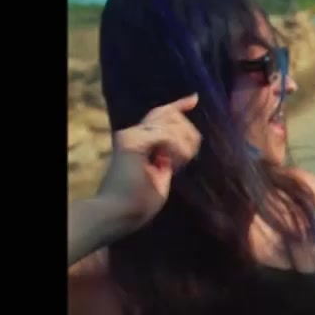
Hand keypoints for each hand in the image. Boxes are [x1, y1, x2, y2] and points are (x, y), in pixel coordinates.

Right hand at [95, 93, 201, 234]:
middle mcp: (133, 133)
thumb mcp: (161, 175)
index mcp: (139, 140)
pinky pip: (167, 135)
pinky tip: (171, 165)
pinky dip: (177, 150)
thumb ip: (169, 157)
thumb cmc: (138, 203)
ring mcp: (131, 136)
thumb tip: (183, 143)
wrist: (119, 215)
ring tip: (173, 167)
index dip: (178, 106)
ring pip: (172, 123)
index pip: (160, 114)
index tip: (194, 98)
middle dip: (187, 134)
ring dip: (183, 146)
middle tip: (181, 162)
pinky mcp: (131, 142)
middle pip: (170, 114)